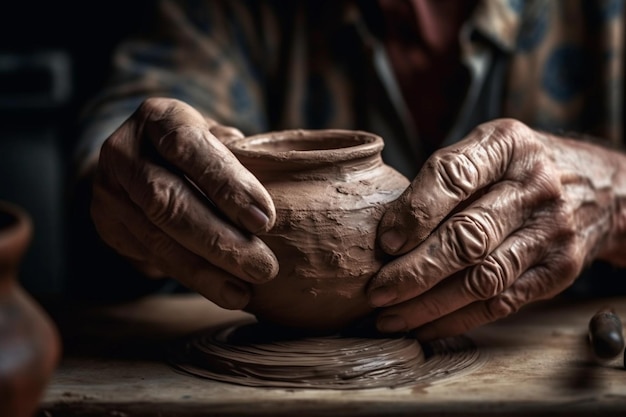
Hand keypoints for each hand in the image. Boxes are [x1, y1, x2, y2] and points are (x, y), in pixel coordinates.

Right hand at [90, 97, 278, 308]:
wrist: (145, 159)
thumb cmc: (202, 149)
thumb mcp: (220, 138)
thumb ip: (239, 159)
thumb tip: (269, 202)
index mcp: (158, 117)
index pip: (187, 147)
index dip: (226, 184)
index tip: (266, 219)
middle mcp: (123, 151)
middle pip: (166, 199)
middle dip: (218, 239)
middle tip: (263, 267)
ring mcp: (109, 191)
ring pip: (156, 237)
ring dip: (205, 270)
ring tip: (245, 290)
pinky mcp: (108, 226)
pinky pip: (151, 257)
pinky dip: (192, 277)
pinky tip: (225, 291)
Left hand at [367, 118, 621, 339]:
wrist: (596, 187)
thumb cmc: (516, 168)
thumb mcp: (486, 149)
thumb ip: (441, 179)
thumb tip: (385, 233)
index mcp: (507, 145)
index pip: (454, 176)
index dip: (415, 213)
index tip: (384, 243)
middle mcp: (535, 186)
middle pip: (468, 237)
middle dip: (414, 272)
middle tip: (377, 292)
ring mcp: (552, 231)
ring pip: (483, 278)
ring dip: (430, 304)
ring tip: (391, 318)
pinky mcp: (559, 270)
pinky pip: (502, 302)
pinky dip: (458, 319)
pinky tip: (425, 326)